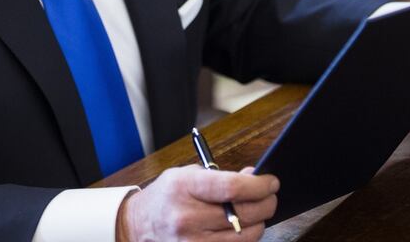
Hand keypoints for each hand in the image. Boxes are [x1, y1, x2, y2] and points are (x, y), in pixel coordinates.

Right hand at [116, 165, 279, 240]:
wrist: (139, 225)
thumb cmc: (166, 196)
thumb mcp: (187, 175)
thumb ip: (221, 176)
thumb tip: (254, 177)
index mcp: (184, 188)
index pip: (232, 188)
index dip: (258, 185)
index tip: (271, 182)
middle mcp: (187, 217)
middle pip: (243, 213)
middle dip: (266, 203)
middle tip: (271, 196)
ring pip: (245, 236)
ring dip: (259, 223)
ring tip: (257, 212)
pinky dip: (244, 238)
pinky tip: (243, 227)